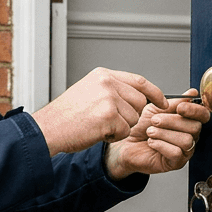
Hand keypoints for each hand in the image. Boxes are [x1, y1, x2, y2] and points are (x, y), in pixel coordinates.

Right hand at [31, 68, 167, 155]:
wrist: (48, 128)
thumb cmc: (65, 115)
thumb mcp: (88, 91)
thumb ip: (112, 89)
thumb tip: (137, 96)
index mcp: (103, 74)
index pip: (139, 81)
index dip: (155, 93)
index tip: (163, 102)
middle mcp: (107, 83)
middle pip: (139, 102)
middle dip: (130, 116)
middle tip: (108, 121)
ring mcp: (108, 98)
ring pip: (133, 119)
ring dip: (120, 128)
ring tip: (98, 125)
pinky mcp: (108, 116)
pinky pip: (124, 131)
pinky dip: (113, 136)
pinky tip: (96, 132)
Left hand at [103, 90, 209, 179]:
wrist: (126, 143)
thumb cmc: (141, 127)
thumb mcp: (156, 109)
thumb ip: (175, 102)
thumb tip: (192, 93)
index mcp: (188, 121)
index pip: (203, 115)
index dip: (194, 110)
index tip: (179, 108)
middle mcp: (190, 136)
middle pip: (195, 127)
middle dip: (172, 121)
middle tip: (154, 121)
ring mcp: (185, 151)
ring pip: (186, 140)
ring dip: (165, 134)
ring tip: (150, 132)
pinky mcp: (176, 163)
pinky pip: (177, 153)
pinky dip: (161, 145)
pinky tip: (152, 142)